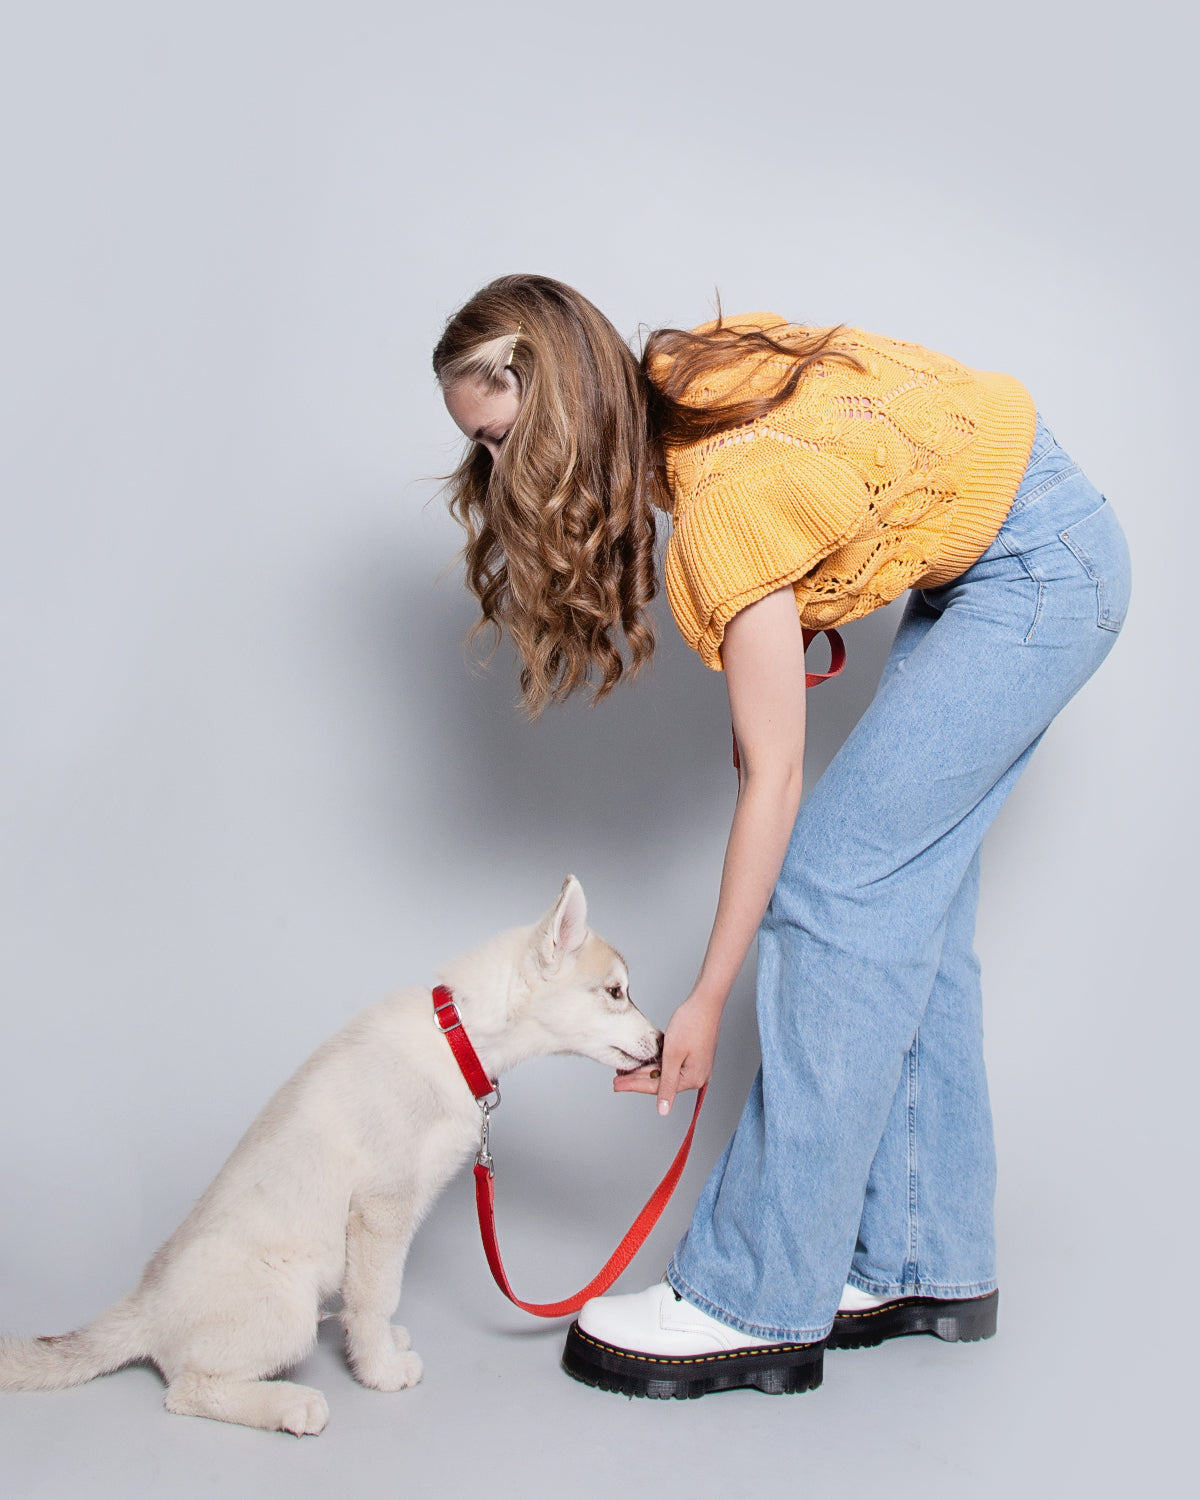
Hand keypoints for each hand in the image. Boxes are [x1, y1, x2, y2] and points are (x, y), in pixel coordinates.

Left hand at [612, 993, 721, 1115]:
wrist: (706, 1002)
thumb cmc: (691, 1023)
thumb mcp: (673, 1055)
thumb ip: (666, 1084)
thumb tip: (664, 1110)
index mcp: (693, 1079)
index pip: (658, 1088)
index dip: (634, 1086)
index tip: (617, 1085)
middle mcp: (697, 1076)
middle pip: (662, 1082)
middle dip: (638, 1079)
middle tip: (617, 1079)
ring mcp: (697, 1067)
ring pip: (666, 1074)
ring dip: (646, 1072)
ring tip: (627, 1071)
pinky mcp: (694, 1057)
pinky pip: (672, 1066)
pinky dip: (658, 1064)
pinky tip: (644, 1063)